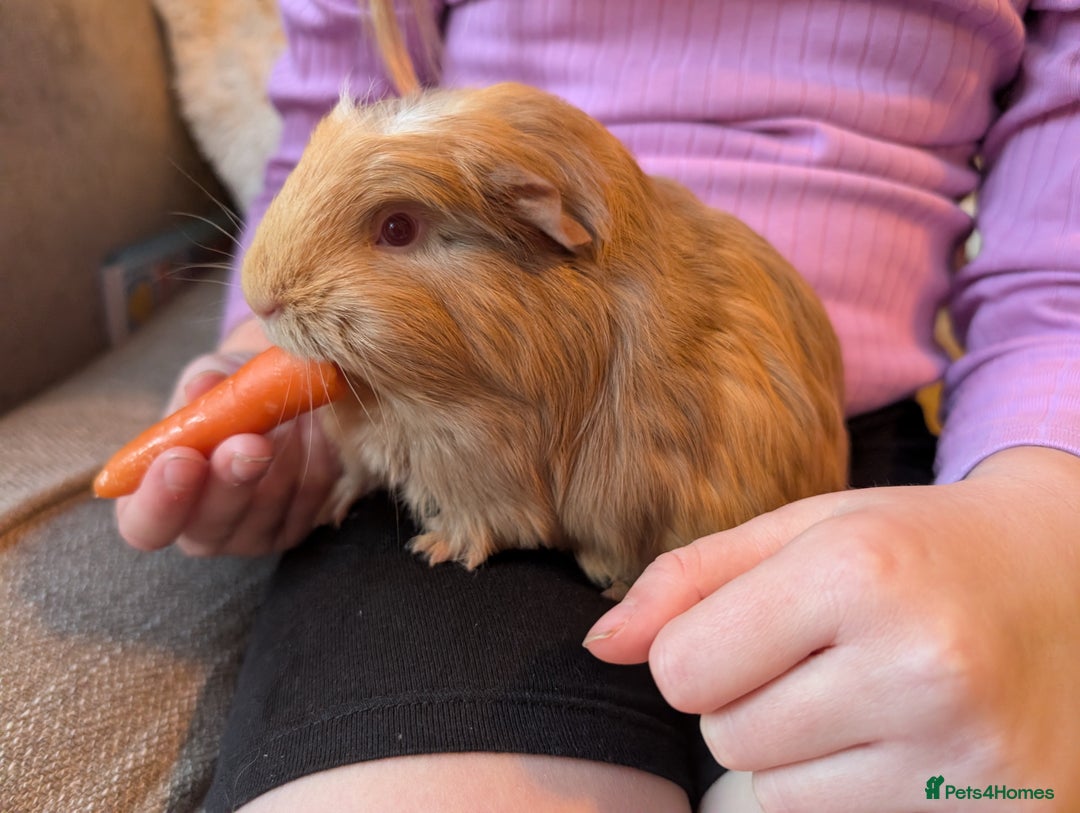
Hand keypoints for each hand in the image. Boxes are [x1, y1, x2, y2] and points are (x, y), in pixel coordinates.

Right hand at [114, 320, 341, 556]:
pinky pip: (310, 494)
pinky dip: (313, 454)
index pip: (145, 527)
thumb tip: (205, 385)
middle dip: (231, 480)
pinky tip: (310, 426)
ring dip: (281, 454)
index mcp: (152, 505)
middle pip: (211, 528)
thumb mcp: (204, 381)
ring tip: (284, 412)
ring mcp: (251, 538)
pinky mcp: (297, 527)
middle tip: (251, 441)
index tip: (180, 459)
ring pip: (267, 507)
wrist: (270, 397)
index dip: (160, 502)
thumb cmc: (218, 397)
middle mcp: (200, 533)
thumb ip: (200, 391)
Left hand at [584, 446, 1079, 811]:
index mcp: (860, 572)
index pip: (682, 668)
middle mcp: (920, 669)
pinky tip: (901, 735)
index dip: (699, 648)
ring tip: (866, 689)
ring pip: (775, 793)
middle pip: (725, 735)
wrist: (1068, 583)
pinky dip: (845, 787)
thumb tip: (598, 646)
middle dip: (748, 696)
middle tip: (824, 652)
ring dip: (794, 749)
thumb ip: (690, 579)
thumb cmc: (913, 545)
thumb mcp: (803, 528)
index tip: (753, 624)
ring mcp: (965, 758)